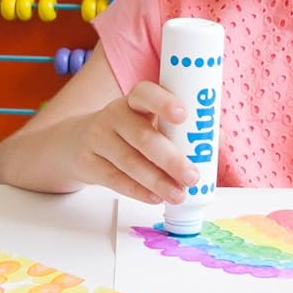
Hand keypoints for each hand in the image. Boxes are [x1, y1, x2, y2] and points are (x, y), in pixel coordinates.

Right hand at [67, 81, 199, 204]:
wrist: (77, 142)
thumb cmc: (127, 132)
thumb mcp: (148, 122)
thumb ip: (180, 130)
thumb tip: (215, 141)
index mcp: (134, 100)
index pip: (146, 94)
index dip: (164, 103)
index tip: (183, 115)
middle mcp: (114, 115)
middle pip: (142, 136)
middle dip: (170, 159)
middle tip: (192, 176)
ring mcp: (97, 139)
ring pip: (129, 161)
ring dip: (157, 181)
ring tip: (178, 194)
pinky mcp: (87, 163)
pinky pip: (114, 179)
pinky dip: (138, 191)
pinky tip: (155, 198)